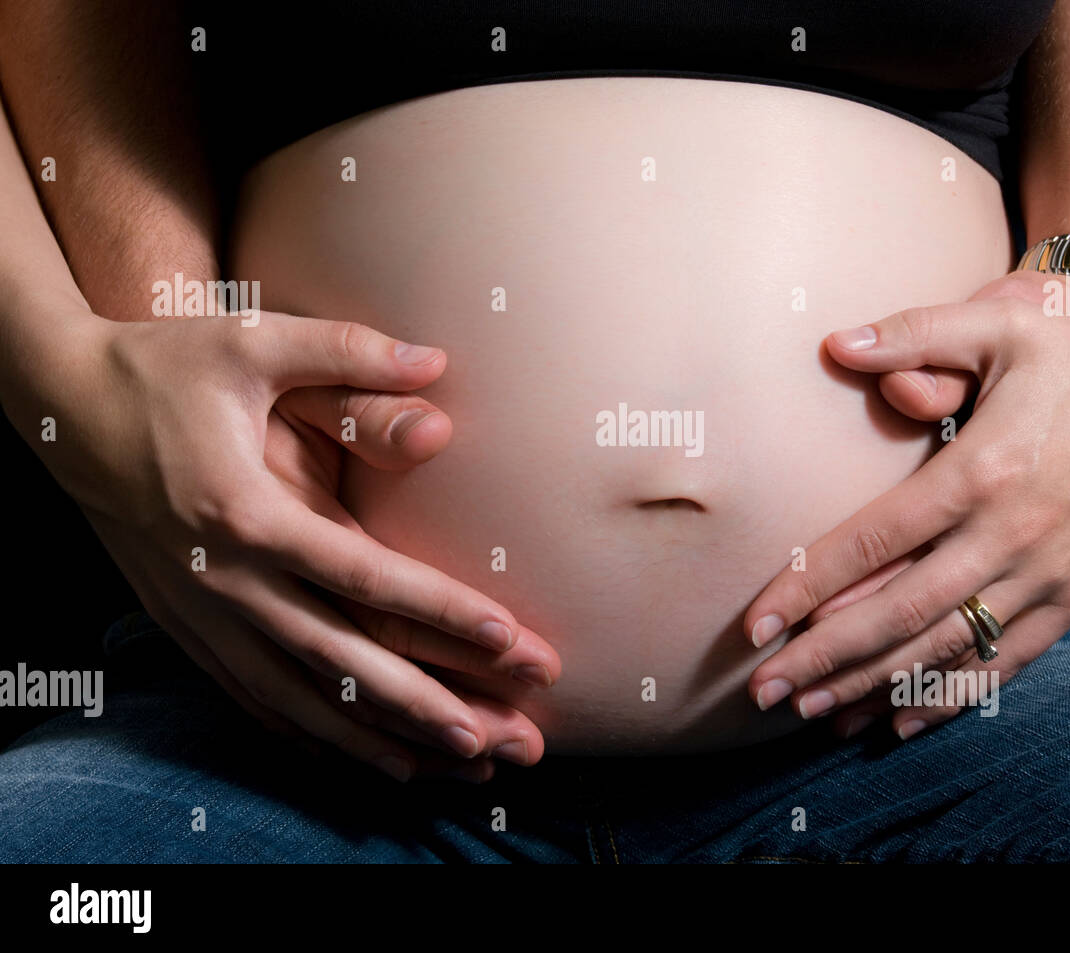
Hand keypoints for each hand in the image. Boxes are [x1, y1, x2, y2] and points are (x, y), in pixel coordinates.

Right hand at [15, 309, 559, 782]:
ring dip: (380, 742)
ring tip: (453, 768)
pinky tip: (365, 758)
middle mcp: (224, 580)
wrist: (64, 404)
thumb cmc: (166, 368)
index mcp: (246, 513)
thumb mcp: (253, 343)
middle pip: (340, 662)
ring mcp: (199, 615)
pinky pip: (255, 702)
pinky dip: (315, 739)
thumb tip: (437, 362)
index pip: (363, 576)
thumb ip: (348, 353)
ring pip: (300, 701)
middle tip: (502, 740)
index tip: (508, 637)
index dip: (441, 609)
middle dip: (427, 704)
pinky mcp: (184, 629)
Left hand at [743, 272, 1069, 737]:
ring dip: (874, 687)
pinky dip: (951, 697)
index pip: (872, 544)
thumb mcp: (1003, 325)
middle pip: (899, 614)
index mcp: (980, 471)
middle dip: (825, 658)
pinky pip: (1007, 662)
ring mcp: (1049, 573)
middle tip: (765, 690)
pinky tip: (899, 725)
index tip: (756, 623)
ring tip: (812, 715)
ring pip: (947, 649)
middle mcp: (1010, 535)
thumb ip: (914, 334)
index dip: (806, 586)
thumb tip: (835, 342)